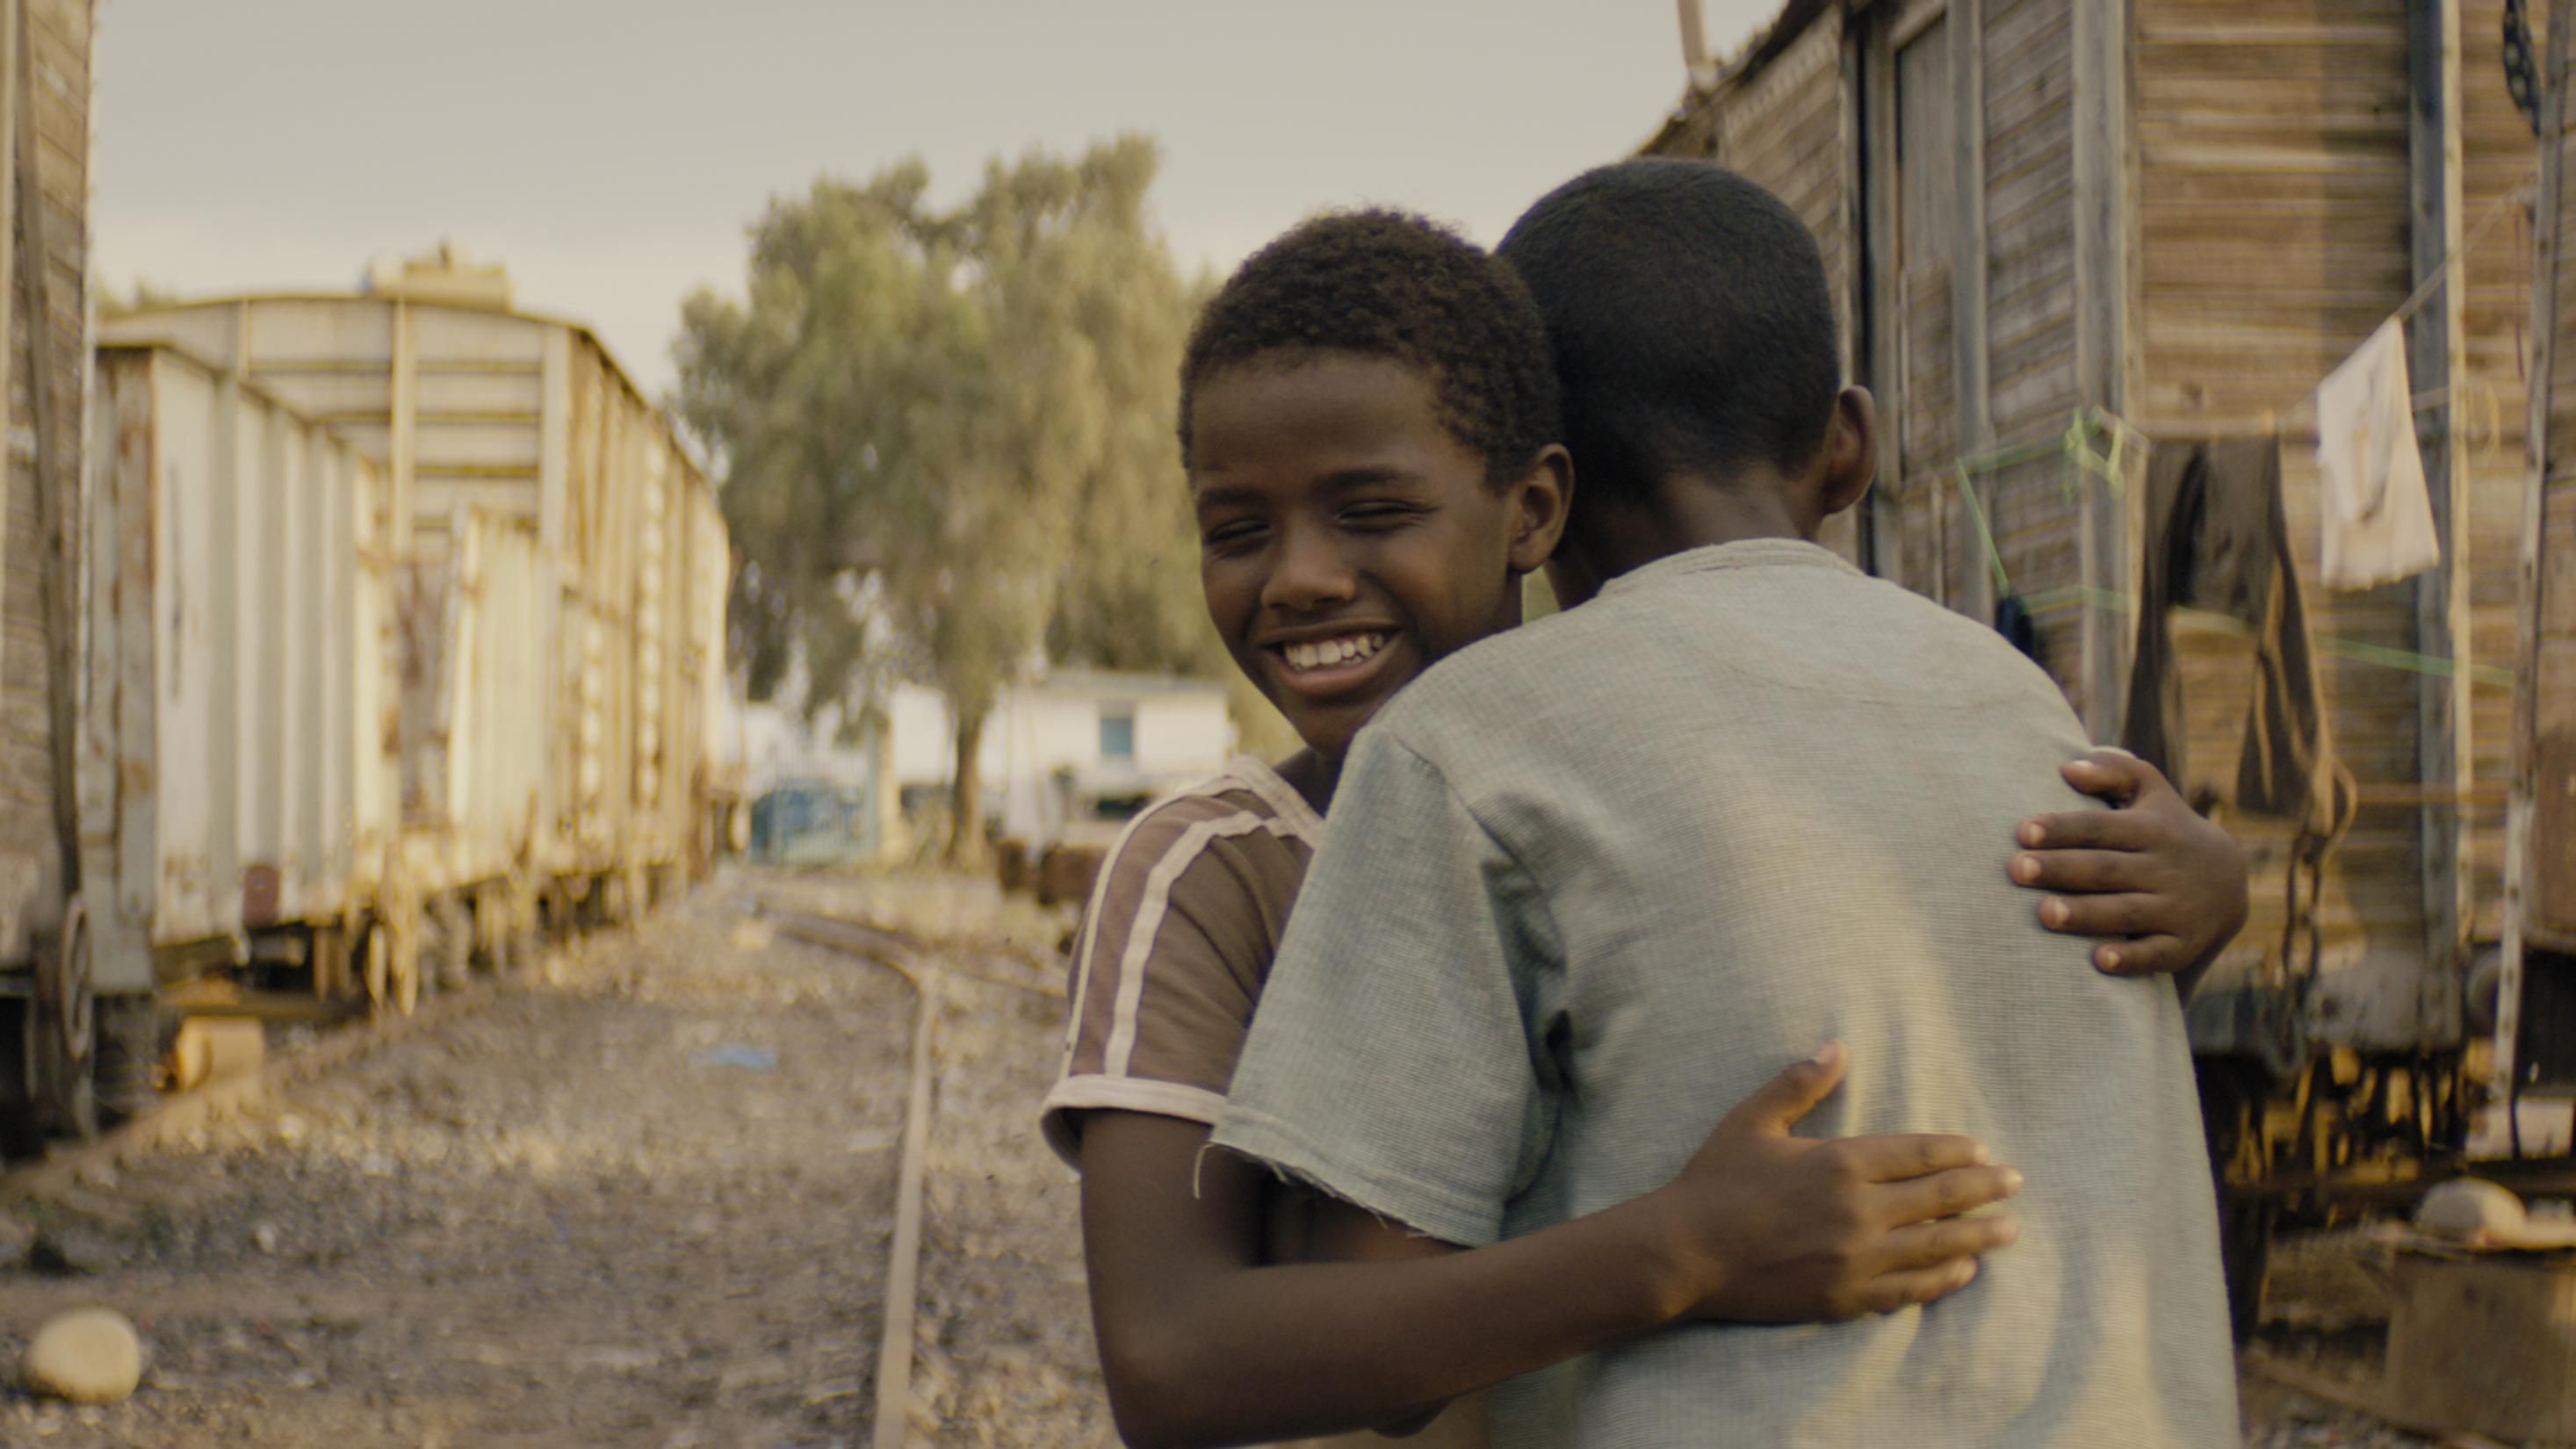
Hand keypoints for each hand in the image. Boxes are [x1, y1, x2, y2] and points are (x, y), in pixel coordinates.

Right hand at [1652, 1042, 2021, 1323]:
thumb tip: (1838, 1046)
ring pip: (1935, 1246)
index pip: (1919, 1154)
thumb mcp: (1752, 1120)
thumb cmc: (1714, 1182)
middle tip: (2017, 1184)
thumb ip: (1800, 1083)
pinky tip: (1965, 1271)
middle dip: (1984, 1189)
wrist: (1683, 1254)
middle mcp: (1859, 1212)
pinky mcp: (1846, 1297)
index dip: (1957, 1151)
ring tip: (2010, 1229)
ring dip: (1978, 1236)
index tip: (1984, 1150)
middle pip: (1939, 1198)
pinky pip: (1910, 1289)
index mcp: (1840, 1163)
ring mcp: (1856, 1259)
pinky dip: (1943, 1278)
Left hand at [2011, 750, 2248, 976]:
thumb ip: (2113, 771)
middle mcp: (2164, 867)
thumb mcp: (2151, 791)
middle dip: (2061, 869)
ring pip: (2126, 911)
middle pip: (2106, 869)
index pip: (2100, 827)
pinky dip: (2132, 959)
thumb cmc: (2166, 827)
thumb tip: (2068, 768)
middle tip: (2016, 870)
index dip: (2062, 829)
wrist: (2230, 878)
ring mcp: (2176, 907)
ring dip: (2086, 914)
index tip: (2022, 832)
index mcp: (2150, 829)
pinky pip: (2158, 953)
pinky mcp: (2183, 943)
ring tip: (2044, 914)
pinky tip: (2100, 962)